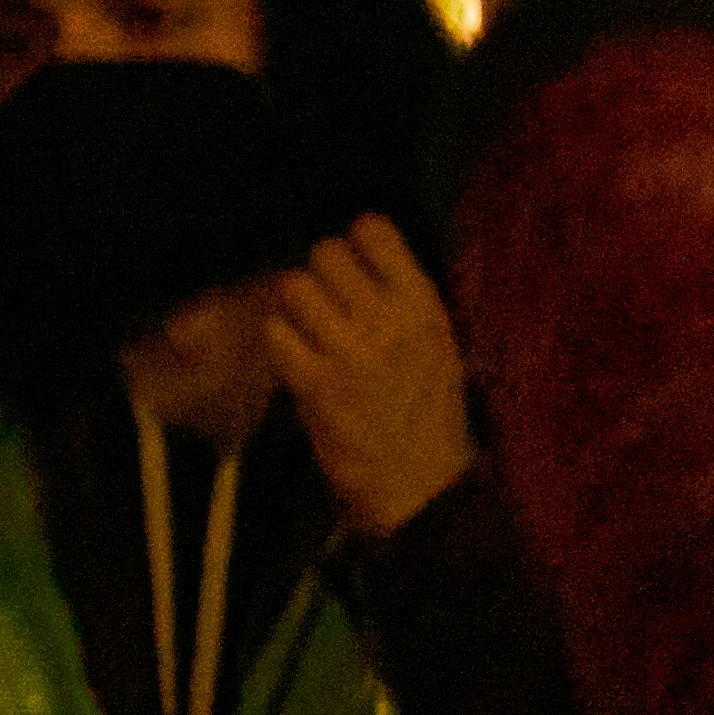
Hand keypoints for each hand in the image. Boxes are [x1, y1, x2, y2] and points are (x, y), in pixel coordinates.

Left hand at [264, 216, 476, 534]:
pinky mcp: (314, 383)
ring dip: (293, 307)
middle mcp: (388, 321)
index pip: (374, 230)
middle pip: (324, 252)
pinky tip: (296, 360)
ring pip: (293, 286)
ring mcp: (350, 351)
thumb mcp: (439, 346)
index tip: (353, 262)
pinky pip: (274, 332)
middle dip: (317, 274)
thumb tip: (361, 248)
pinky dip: (279, 343)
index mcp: (424, 307)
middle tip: (325, 304)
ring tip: (309, 332)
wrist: (419, 483)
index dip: (354, 241)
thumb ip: (403, 299)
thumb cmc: (426, 411)